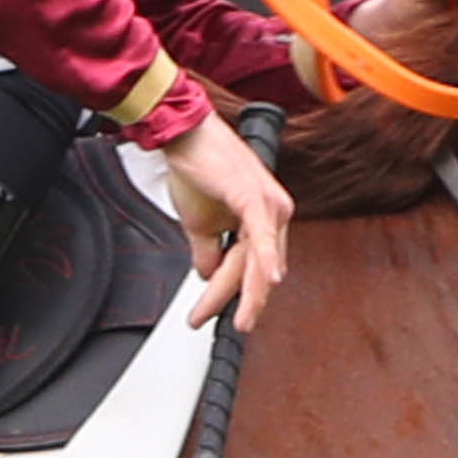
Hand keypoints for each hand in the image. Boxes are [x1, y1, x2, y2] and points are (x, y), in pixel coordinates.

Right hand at [158, 106, 294, 329]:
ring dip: (242, 291)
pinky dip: (265, 259)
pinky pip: (261, 235)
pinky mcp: (255, 196)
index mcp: (264, 219)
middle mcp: (274, 212)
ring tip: (229, 317)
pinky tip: (270, 280)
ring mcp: (268, 204)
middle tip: (213, 323)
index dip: (231, 295)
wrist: (184, 135)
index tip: (208, 316)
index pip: (251, 268)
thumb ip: (206, 252)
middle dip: (235, 300)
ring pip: (257, 259)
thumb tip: (206, 276)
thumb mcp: (199, 223)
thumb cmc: (195, 169)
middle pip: (256, 268)